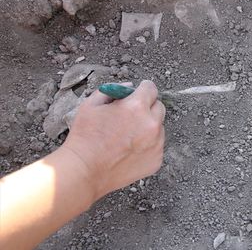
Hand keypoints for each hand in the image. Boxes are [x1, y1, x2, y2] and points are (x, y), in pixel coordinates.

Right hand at [62, 80, 165, 199]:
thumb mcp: (91, 105)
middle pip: (159, 107)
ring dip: (148, 128)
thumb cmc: (84, 137)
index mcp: (137, 107)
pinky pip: (157, 146)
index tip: (138, 93)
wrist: (84, 171)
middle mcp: (152, 124)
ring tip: (126, 137)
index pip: (151, 88)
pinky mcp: (157, 160)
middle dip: (147, 108)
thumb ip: (113, 90)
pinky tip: (129, 151)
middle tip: (130, 116)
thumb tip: (129, 87)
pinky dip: (148, 146)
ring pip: (159, 128)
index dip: (143, 89)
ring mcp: (157, 144)